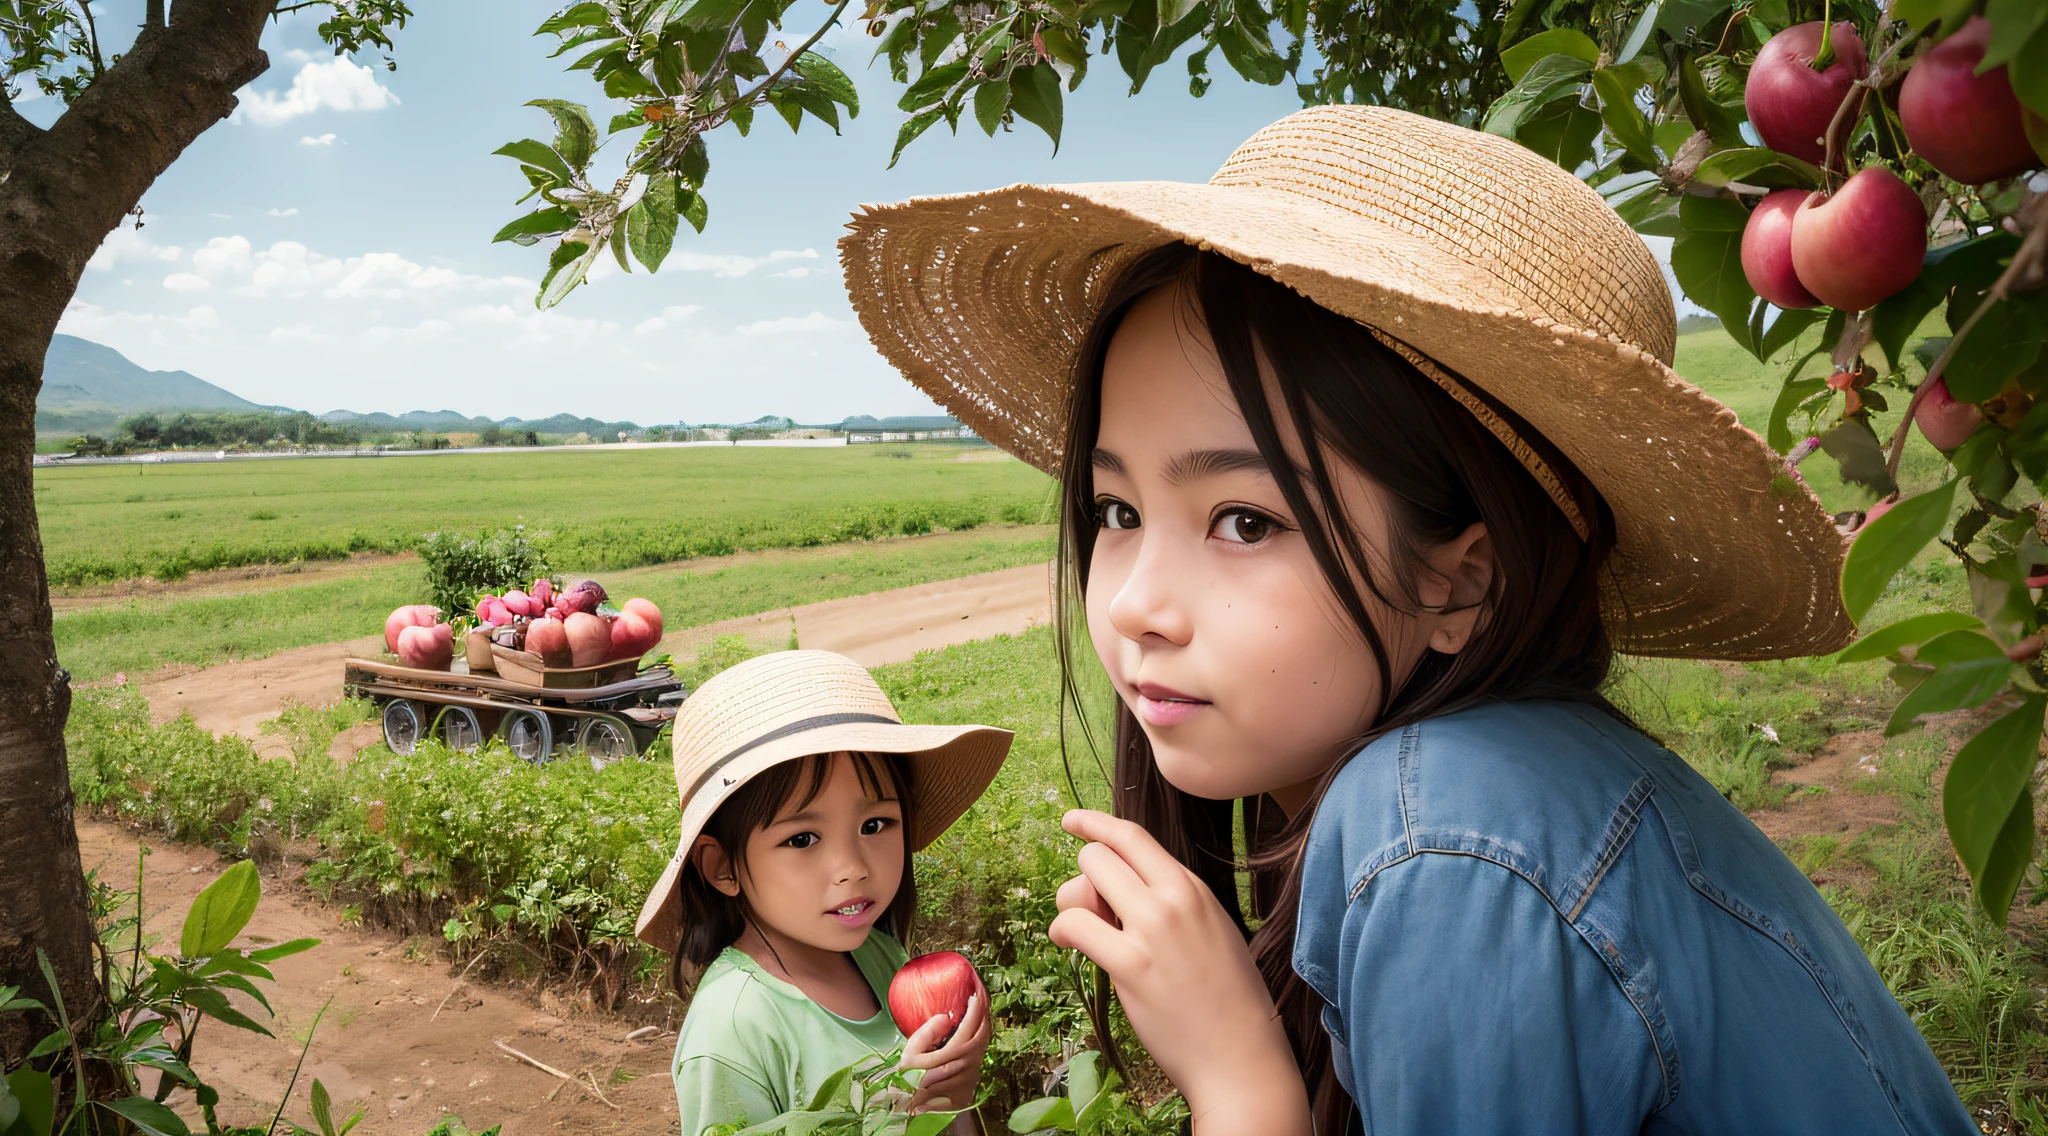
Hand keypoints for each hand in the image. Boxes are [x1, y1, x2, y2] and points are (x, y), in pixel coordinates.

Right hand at [898, 990, 989, 1114]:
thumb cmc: (909, 1076)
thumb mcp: (912, 1051)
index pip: (970, 1026)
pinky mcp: (972, 1081)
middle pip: (983, 1033)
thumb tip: (947, 1018)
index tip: (975, 994)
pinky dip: (981, 1038)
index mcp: (953, 1055)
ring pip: (984, 1045)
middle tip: (981, 996)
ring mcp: (972, 1075)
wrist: (912, 1107)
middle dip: (984, 1013)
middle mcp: (968, 1064)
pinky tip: (978, 1030)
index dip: (974, 1009)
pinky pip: (980, 1055)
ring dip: (984, 1025)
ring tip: (981, 1009)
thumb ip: (929, 1031)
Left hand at [1048, 809, 1309, 1133]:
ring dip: (1069, 903)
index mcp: (1193, 888)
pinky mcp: (1131, 966)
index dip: (1096, 824)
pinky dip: (1062, 932)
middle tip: (1089, 910)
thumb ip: (1171, 905)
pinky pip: (1074, 925)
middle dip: (1082, 877)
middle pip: (1100, 854)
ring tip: (1081, 932)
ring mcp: (1153, 930)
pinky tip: (1067, 945)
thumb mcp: (1211, 932)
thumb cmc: (1227, 1002)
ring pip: (1083, 881)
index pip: (1134, 837)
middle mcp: (1174, 899)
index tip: (1072, 821)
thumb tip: (1119, 891)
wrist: (1242, 1057)